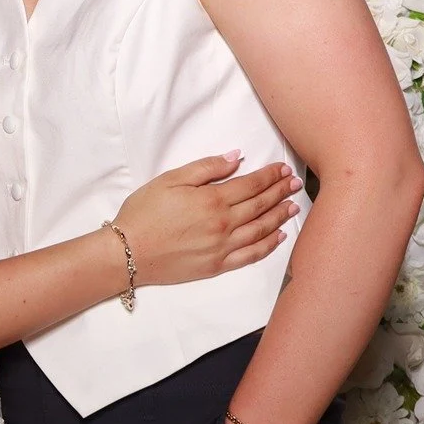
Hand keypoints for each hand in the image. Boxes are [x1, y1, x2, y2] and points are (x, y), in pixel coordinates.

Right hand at [111, 155, 300, 287]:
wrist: (128, 251)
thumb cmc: (145, 211)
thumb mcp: (171, 179)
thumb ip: (206, 168)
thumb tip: (235, 157)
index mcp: (212, 199)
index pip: (250, 184)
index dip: (270, 176)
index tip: (283, 169)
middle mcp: (223, 224)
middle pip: (260, 205)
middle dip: (280, 192)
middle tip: (295, 183)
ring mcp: (223, 247)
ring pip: (261, 229)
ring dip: (280, 216)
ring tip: (294, 206)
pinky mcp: (218, 265)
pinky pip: (250, 255)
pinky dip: (268, 245)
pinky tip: (279, 236)